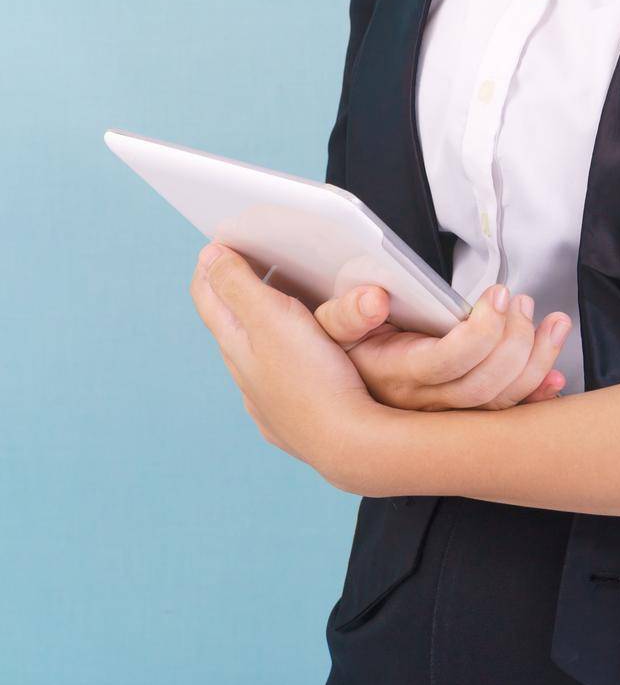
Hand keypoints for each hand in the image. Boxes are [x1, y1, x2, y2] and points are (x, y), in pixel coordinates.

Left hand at [190, 241, 379, 485]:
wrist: (346, 442)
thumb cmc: (311, 377)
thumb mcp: (271, 317)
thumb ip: (238, 285)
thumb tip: (209, 256)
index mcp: (236, 342)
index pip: (207, 295)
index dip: (211, 264)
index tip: (223, 241)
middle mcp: (244, 372)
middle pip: (228, 322)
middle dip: (235, 288)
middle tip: (253, 260)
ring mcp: (266, 398)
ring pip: (253, 353)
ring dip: (260, 323)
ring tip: (280, 301)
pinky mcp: (290, 417)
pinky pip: (277, 379)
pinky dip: (282, 355)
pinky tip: (299, 357)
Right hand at [314, 282, 572, 410]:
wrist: (333, 392)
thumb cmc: (339, 347)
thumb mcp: (329, 325)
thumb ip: (349, 312)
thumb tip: (374, 299)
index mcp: (393, 374)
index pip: (446, 362)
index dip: (480, 331)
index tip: (498, 294)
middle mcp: (420, 404)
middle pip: (482, 386)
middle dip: (515, 340)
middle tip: (523, 301)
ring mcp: (443, 415)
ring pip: (500, 402)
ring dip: (536, 361)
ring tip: (552, 323)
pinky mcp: (460, 417)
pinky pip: (505, 414)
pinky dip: (537, 394)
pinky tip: (556, 378)